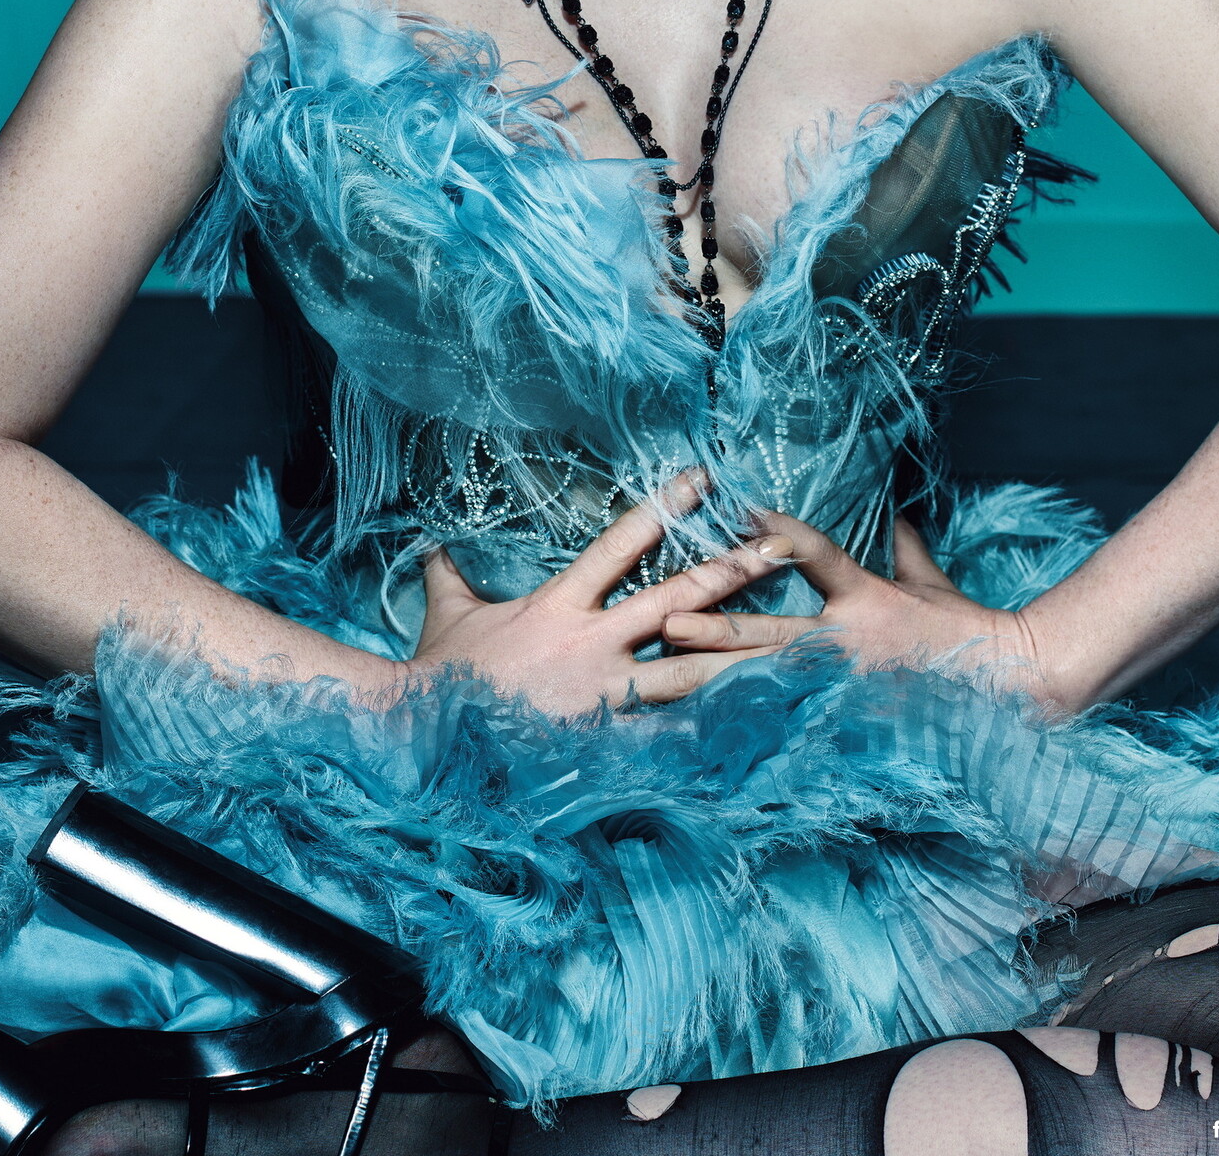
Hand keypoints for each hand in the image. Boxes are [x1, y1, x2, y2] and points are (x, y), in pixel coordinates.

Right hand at [409, 473, 796, 714]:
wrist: (425, 732)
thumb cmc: (442, 670)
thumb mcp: (447, 611)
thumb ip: (450, 574)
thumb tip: (432, 543)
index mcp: (562, 602)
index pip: (624, 542)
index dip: (667, 507)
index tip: (707, 478)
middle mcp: (594, 640)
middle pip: (678, 598)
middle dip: (733, 571)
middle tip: (784, 547)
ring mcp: (606, 692)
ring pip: (690, 667)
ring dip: (742, 652)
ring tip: (792, 642)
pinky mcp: (609, 740)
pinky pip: (673, 734)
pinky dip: (713, 730)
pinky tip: (754, 726)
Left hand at [661, 513, 1053, 701]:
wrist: (1012, 684)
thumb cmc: (968, 629)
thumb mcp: (930, 582)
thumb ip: (905, 548)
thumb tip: (897, 513)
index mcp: (865, 596)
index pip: (815, 552)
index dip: (777, 529)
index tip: (738, 510)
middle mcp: (845, 642)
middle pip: (766, 633)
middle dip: (712, 630)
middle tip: (663, 621)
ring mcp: (843, 689)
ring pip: (765, 687)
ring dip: (710, 689)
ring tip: (664, 686)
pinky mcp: (847, 726)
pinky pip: (789, 730)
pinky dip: (749, 735)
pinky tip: (708, 743)